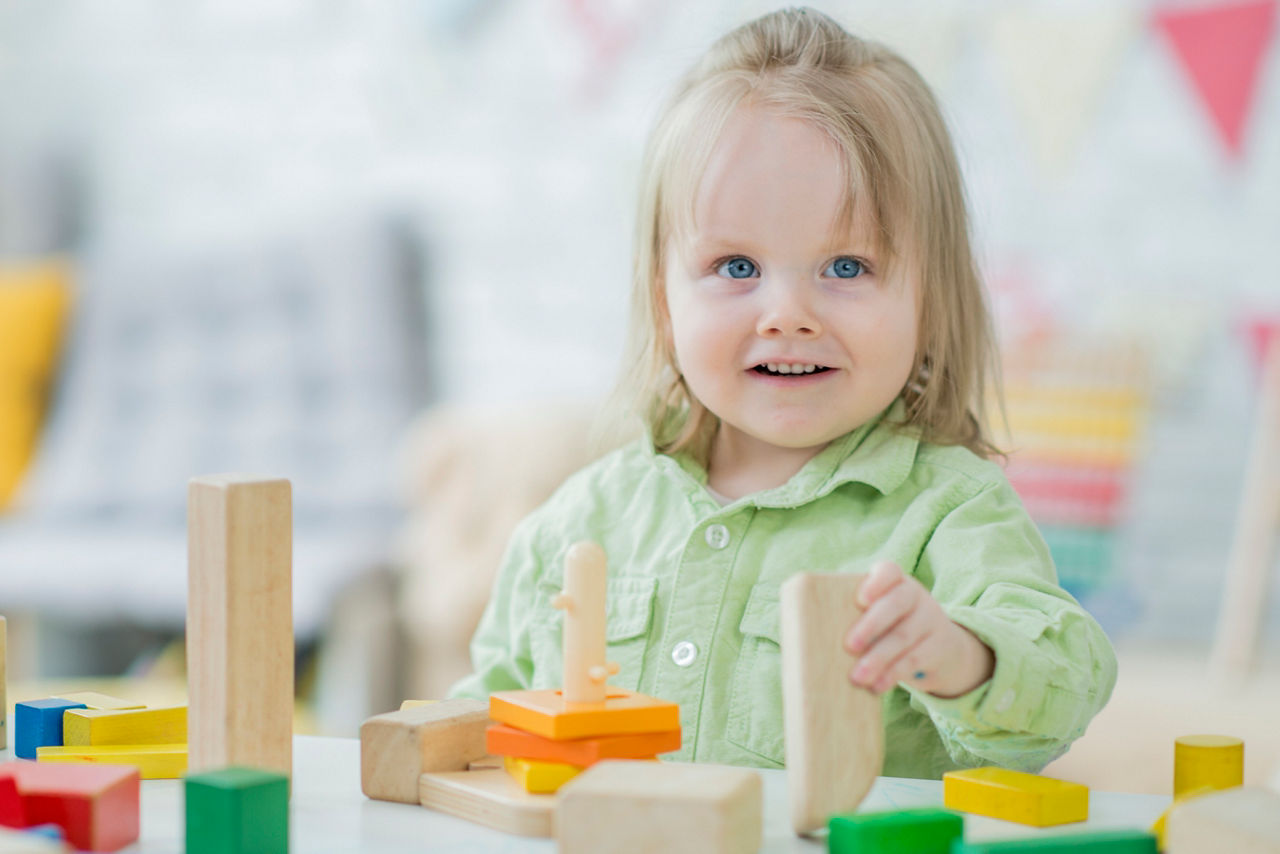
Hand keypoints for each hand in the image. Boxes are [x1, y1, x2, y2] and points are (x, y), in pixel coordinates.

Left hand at [843, 561, 994, 697]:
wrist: (941, 650)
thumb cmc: (890, 629)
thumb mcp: (878, 616)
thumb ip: (851, 617)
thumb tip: (810, 635)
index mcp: (894, 582)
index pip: (889, 571)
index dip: (876, 583)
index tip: (861, 600)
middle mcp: (915, 595)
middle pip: (895, 604)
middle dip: (871, 625)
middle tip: (849, 646)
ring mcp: (931, 619)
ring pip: (903, 636)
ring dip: (878, 658)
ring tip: (857, 677)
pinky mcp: (940, 646)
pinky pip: (915, 659)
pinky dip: (893, 673)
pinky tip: (877, 685)